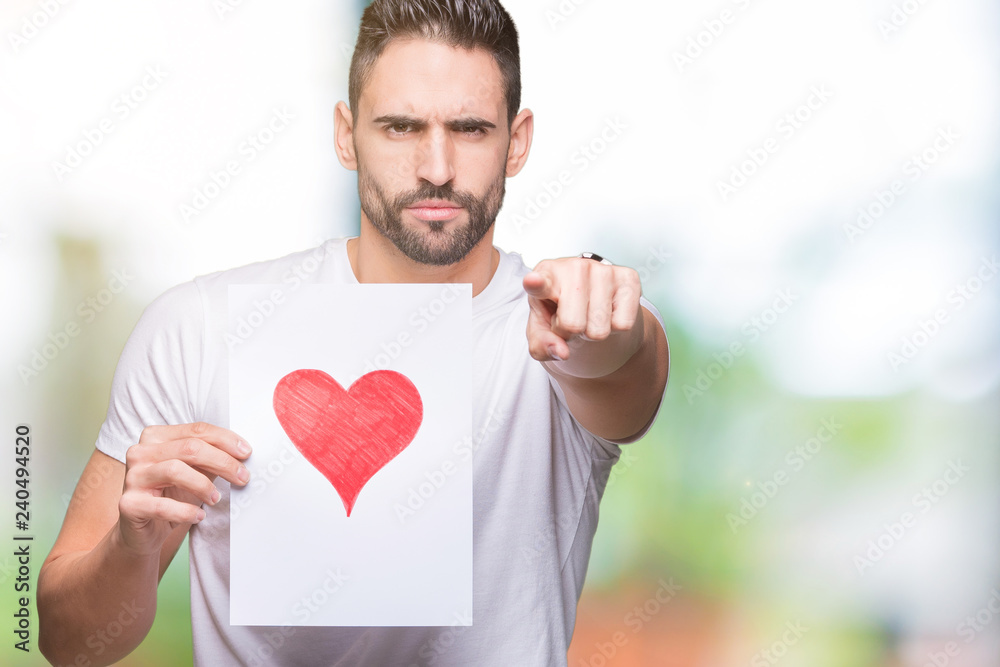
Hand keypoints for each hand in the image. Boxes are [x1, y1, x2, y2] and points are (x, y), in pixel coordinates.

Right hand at [117, 422, 250, 555]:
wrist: (143, 531)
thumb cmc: (172, 495)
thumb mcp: (195, 471)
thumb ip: (211, 458)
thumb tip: (242, 452)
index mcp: (156, 436)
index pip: (197, 430)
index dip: (226, 440)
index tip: (247, 453)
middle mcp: (140, 452)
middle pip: (190, 448)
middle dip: (222, 462)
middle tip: (243, 477)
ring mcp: (132, 477)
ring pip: (175, 470)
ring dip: (203, 485)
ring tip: (216, 498)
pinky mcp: (128, 504)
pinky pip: (162, 505)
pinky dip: (186, 511)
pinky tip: (199, 516)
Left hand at [522, 257, 642, 367]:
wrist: (590, 302)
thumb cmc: (559, 313)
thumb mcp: (542, 331)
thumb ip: (542, 345)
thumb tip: (562, 352)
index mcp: (545, 275)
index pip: (540, 282)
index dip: (536, 283)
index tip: (533, 281)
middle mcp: (574, 267)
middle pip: (572, 325)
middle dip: (571, 333)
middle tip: (570, 320)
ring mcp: (603, 269)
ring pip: (599, 329)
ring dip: (593, 332)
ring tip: (588, 316)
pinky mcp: (629, 278)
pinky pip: (623, 324)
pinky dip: (615, 328)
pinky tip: (607, 312)